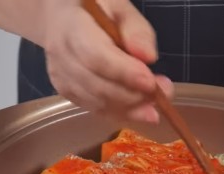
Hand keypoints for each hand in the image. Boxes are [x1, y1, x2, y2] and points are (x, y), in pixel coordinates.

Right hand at [43, 0, 173, 122]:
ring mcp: (60, 76)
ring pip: (97, 102)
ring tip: (156, 103)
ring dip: (130, 108)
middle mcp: (60, 55)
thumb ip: (136, 29)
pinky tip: (140, 110)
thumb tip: (148, 57)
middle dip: (133, 95)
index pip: (96, 56)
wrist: (62, 17)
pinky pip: (95, 109)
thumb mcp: (119, 6)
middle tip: (164, 92)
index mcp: (71, 26)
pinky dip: (120, 113)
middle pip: (97, 85)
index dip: (124, 73)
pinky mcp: (66, 92)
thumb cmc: (95, 8)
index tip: (151, 82)